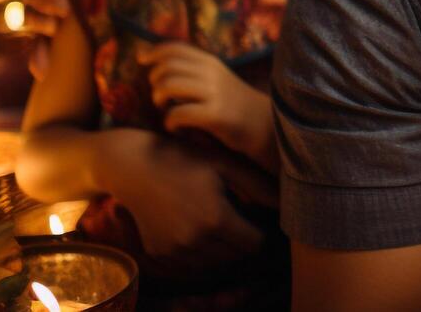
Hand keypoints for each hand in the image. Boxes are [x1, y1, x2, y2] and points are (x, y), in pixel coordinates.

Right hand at [100, 128, 262, 266]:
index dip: (261, 232)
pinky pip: (191, 263)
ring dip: (222, 247)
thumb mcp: (223, 164)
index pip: (255, 244)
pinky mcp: (160, 253)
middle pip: (236, 255)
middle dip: (242, 239)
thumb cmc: (184, 158)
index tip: (257, 217)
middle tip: (238, 215)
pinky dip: (199, 251)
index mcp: (215, 219)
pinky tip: (196, 225)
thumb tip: (287, 202)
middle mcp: (195, 241)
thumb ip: (257, 186)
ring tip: (217, 219)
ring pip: (215, 262)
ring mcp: (175, 250)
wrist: (133, 166)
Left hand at [138, 42, 271, 163]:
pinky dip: (169, 122)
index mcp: (211, 62)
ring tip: (166, 110)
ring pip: (167, 86)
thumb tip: (162, 67)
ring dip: (159, 100)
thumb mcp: (218, 80)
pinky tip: (176, 128)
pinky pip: (178, 113)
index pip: (175, 48)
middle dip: (154, 82)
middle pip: (166, 67)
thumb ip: (196, 71)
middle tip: (160, 97)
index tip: (140, 60)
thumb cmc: (235, 105)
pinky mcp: (215, 115)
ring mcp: (214, 93)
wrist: (264, 126)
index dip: (153, 52)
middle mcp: (211, 73)